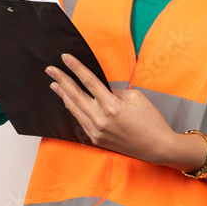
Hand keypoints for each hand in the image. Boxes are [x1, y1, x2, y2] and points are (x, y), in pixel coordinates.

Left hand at [47, 54, 206, 181]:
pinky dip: (73, 109)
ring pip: (74, 109)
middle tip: (50, 69)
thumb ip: (116, 92)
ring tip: (54, 84)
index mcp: (112, 106)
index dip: (76, 68)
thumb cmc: (151, 121)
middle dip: (62, 80)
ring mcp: (96, 131)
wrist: (156, 147)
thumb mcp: (137, 99)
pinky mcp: (96, 139)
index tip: (65, 58)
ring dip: (63, 95)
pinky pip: (80, 121)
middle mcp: (101, 119)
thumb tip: (102, 89)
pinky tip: (68, 102)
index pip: (89, 82)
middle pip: (76, 95)